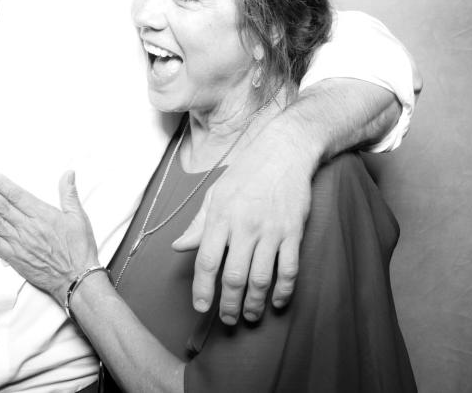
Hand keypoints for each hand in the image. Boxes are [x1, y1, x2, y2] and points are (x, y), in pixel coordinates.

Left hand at [0, 170, 100, 304]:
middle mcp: (28, 227)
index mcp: (43, 215)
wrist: (76, 279)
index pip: (17, 195)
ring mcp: (20, 243)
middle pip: (2, 207)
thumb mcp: (79, 217)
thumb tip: (68, 174)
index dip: (1, 184)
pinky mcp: (15, 259)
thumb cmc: (79, 249)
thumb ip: (69, 194)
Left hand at [172, 125, 312, 324]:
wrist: (283, 151)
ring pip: (261, 278)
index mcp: (220, 217)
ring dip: (254, 303)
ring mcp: (271, 230)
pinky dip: (283, 290)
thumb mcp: (215, 194)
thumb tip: (178, 247)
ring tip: (250, 316)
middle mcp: (244, 226)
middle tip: (227, 319)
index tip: (200, 307)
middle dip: (228, 304)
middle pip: (233, 277)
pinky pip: (288, 269)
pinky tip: (276, 301)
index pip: (207, 261)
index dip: (202, 289)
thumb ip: (198, 225)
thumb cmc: (245, 173)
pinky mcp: (293, 232)